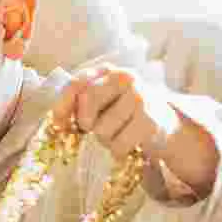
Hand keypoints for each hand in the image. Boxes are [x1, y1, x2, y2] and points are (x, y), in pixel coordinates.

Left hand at [62, 62, 217, 195]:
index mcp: (106, 71)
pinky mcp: (150, 121)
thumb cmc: (122, 114)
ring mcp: (140, 97)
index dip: (63, 106)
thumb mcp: (100, 102)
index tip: (61, 124)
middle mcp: (125, 78)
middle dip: (85, 123)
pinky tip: (128, 143)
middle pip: (87, 101)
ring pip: (102, 129)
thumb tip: (58, 122)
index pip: (75, 84)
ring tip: (117, 134)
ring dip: (104, 140)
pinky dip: (118, 150)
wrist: (163, 123)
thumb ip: (78, 104)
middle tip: (93, 129)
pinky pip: (118, 144)